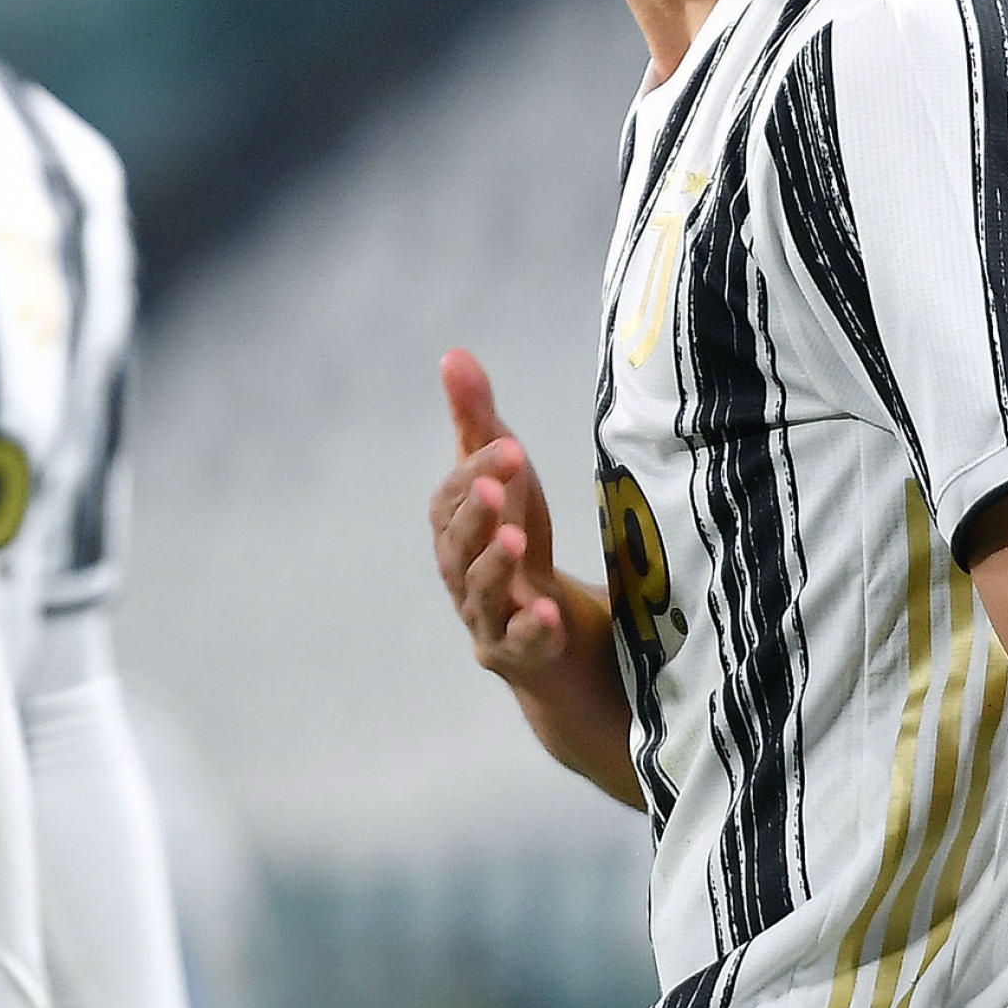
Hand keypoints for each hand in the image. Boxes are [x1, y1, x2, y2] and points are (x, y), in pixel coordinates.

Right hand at [428, 349, 569, 686]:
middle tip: (496, 487)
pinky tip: (545, 613)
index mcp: (454, 530)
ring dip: (493, 566)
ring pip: (478, 593)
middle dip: (474, 514)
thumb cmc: (520, 545)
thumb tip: (453, 354)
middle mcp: (461, 574)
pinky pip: (519, 645)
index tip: (511, 447)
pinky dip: (529, 630)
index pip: (453, 498)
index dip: (477, 471)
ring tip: (515, 540)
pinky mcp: (521, 653)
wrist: (554, 635)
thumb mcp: (507, 480)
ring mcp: (488, 617)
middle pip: (456, 545)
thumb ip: (476, 421)